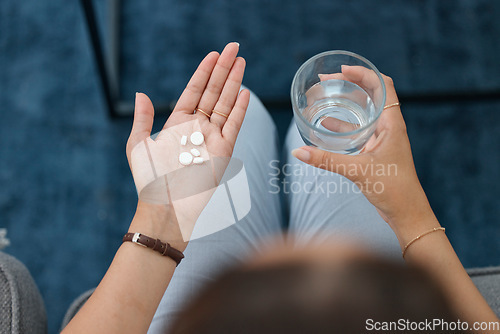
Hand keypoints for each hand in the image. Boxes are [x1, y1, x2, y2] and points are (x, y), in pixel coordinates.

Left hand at [125, 43, 249, 249]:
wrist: (166, 207)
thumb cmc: (149, 180)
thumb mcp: (138, 146)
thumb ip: (143, 120)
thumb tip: (142, 94)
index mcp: (177, 123)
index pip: (194, 90)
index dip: (203, 72)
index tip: (214, 54)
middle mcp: (197, 127)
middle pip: (213, 92)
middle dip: (223, 69)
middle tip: (234, 48)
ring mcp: (212, 138)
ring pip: (225, 104)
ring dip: (234, 83)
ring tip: (241, 62)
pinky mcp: (224, 151)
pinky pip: (233, 125)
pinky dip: (240, 109)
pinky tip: (244, 92)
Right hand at [292, 66, 438, 243]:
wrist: (406, 213)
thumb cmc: (393, 189)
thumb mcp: (358, 171)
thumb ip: (327, 160)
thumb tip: (299, 152)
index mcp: (392, 124)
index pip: (382, 85)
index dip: (363, 73)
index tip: (342, 70)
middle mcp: (388, 127)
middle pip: (371, 94)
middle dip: (350, 84)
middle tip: (327, 80)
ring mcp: (382, 139)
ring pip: (363, 112)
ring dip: (345, 103)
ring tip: (324, 96)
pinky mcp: (375, 151)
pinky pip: (357, 130)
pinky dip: (342, 124)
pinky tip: (325, 125)